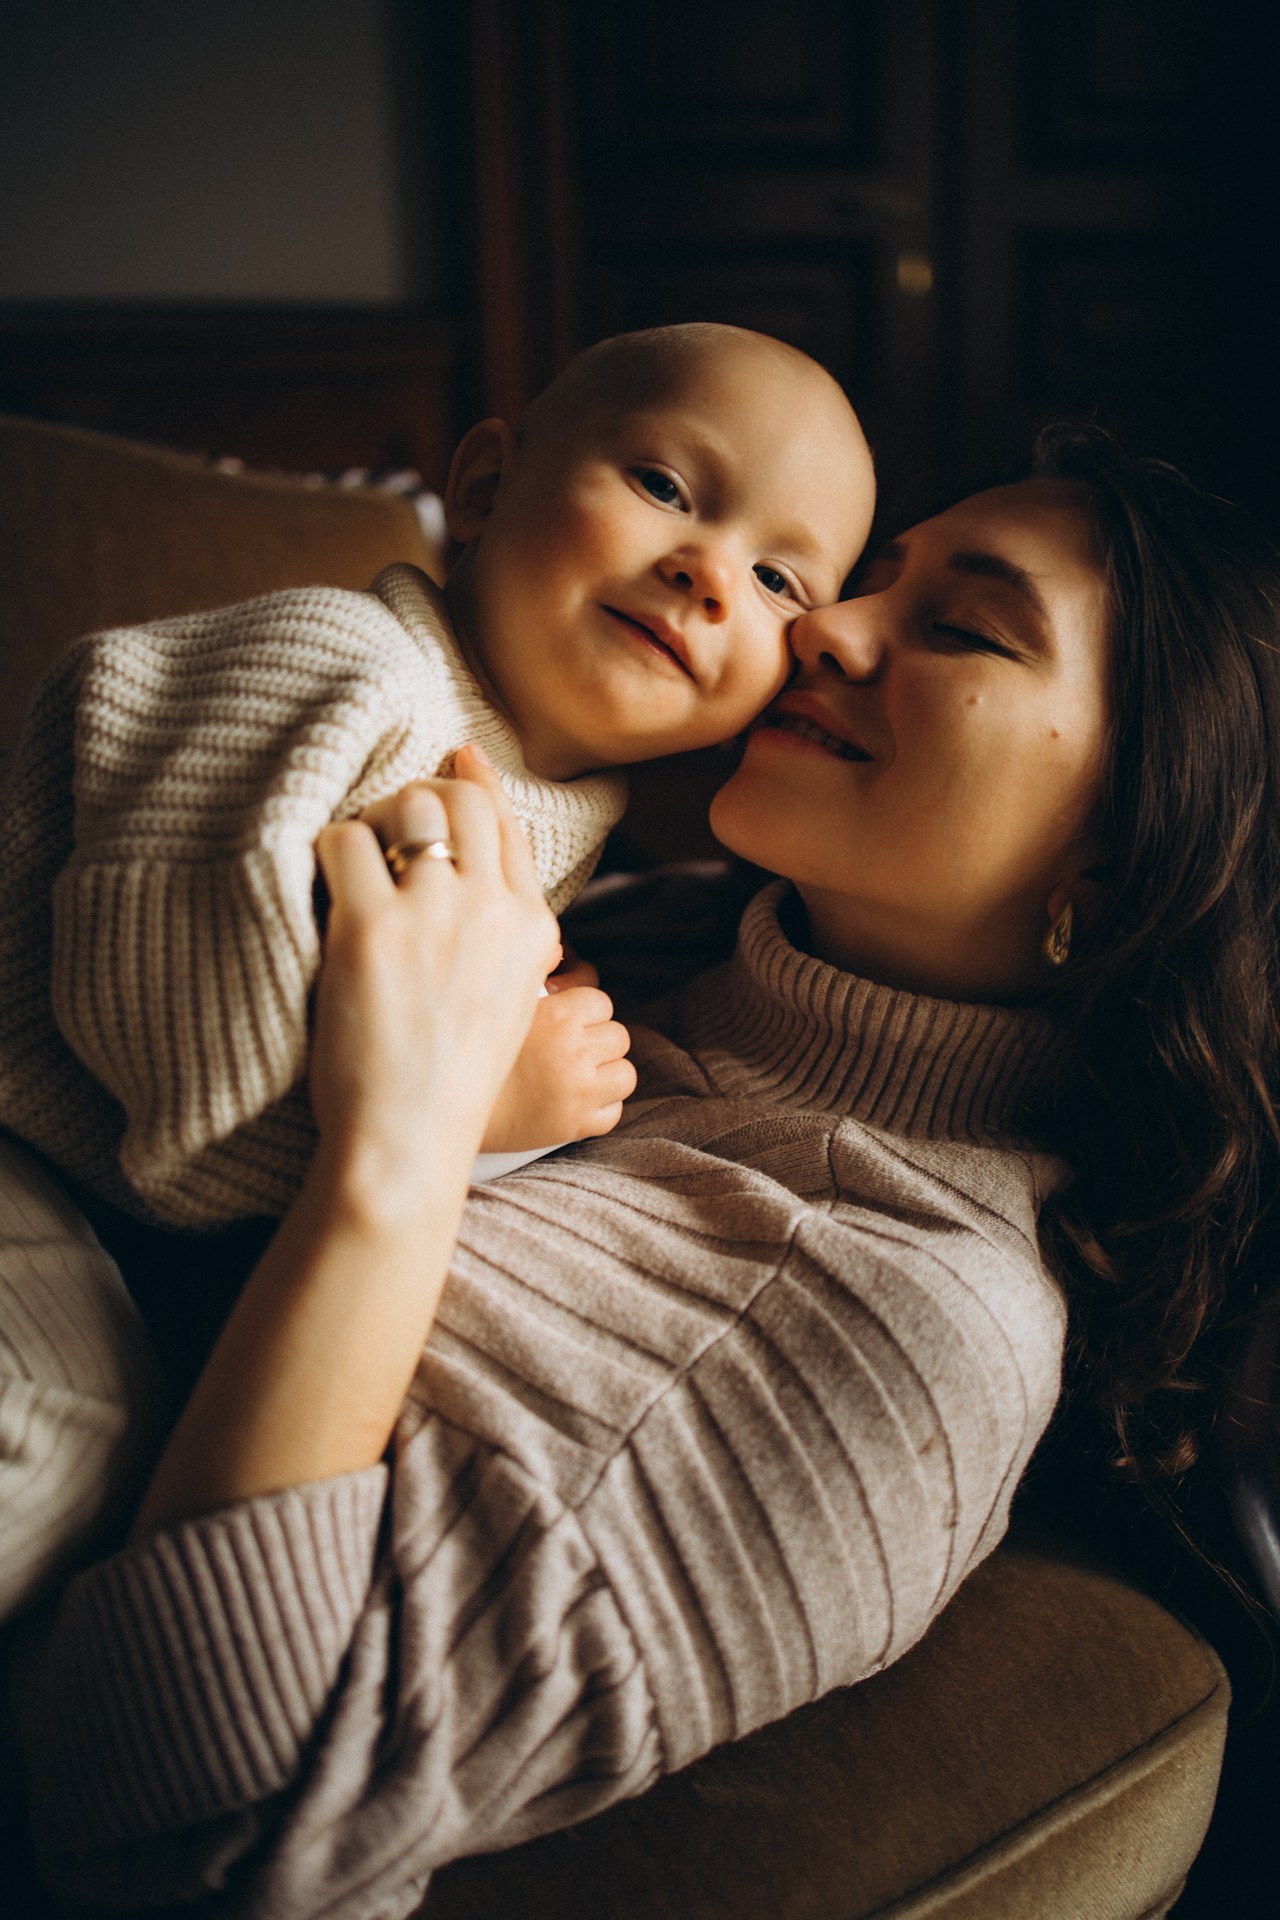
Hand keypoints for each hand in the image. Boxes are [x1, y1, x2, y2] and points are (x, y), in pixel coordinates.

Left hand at [310, 745, 560, 1213]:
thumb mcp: (508, 1003)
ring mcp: (433, 915)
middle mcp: (490, 910)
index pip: (507, 825)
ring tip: (351, 856)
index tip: (457, 753)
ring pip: (403, 808)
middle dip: (417, 796)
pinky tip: (321, 883)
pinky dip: (326, 851)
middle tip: (384, 823)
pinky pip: (343, 842)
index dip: (478, 780)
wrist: (408, 1139)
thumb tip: (477, 879)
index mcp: (533, 929)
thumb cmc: (447, 1084)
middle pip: (458, 799)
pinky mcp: (370, 926)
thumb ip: (506, 939)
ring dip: (370, 819)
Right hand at [481, 957, 636, 1150]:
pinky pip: (613, 1113)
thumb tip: (561, 950)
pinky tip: (576, 1102)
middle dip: (599, 1039)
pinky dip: (600, 1107)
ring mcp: (578, 1092)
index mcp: (557, 1017)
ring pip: (625, 1074)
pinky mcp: (575, 1126)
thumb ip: (533, 971)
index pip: (601, 1002)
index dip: (586, 1008)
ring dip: (608, 1072)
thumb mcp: (500, 1001)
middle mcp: (573, 1053)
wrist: (447, 1106)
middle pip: (618, 1036)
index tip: (569, 1018)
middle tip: (572, 1047)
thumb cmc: (469, 1049)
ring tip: (581, 1074)